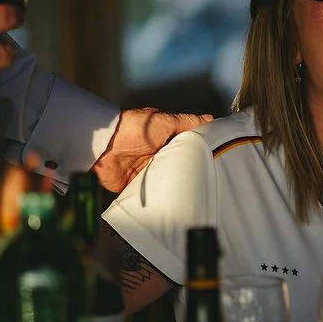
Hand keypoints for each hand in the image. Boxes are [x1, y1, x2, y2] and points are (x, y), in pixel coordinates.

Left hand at [93, 108, 210, 191]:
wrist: (105, 146)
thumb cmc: (135, 128)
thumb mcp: (166, 122)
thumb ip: (187, 122)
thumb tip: (210, 119)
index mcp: (165, 139)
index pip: (187, 146)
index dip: (200, 153)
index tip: (216, 161)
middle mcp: (157, 154)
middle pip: (178, 165)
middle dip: (189, 173)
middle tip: (207, 182)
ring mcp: (146, 170)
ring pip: (167, 180)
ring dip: (175, 185)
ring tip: (194, 196)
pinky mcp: (135, 184)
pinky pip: (150, 192)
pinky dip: (158, 196)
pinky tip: (172, 202)